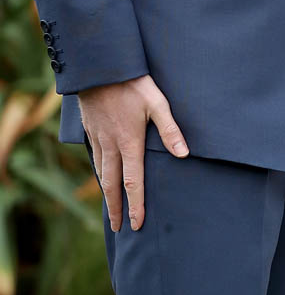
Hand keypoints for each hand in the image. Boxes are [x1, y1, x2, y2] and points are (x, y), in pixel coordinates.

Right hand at [79, 74, 188, 232]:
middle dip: (116, 208)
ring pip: (101, 172)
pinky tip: (101, 174)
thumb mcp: (157, 103)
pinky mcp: (90, 129)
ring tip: (110, 206)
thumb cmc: (133, 83)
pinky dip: (98, 171)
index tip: (136, 225)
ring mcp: (98, 138)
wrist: (100, 68)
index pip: (133, 182)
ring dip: (106, 192)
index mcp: (129, 143)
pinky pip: (94, 157)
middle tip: (118, 227)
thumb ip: (170, 129)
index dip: (135, 205)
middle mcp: (111, 146)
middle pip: (112, 184)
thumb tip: (184, 154)